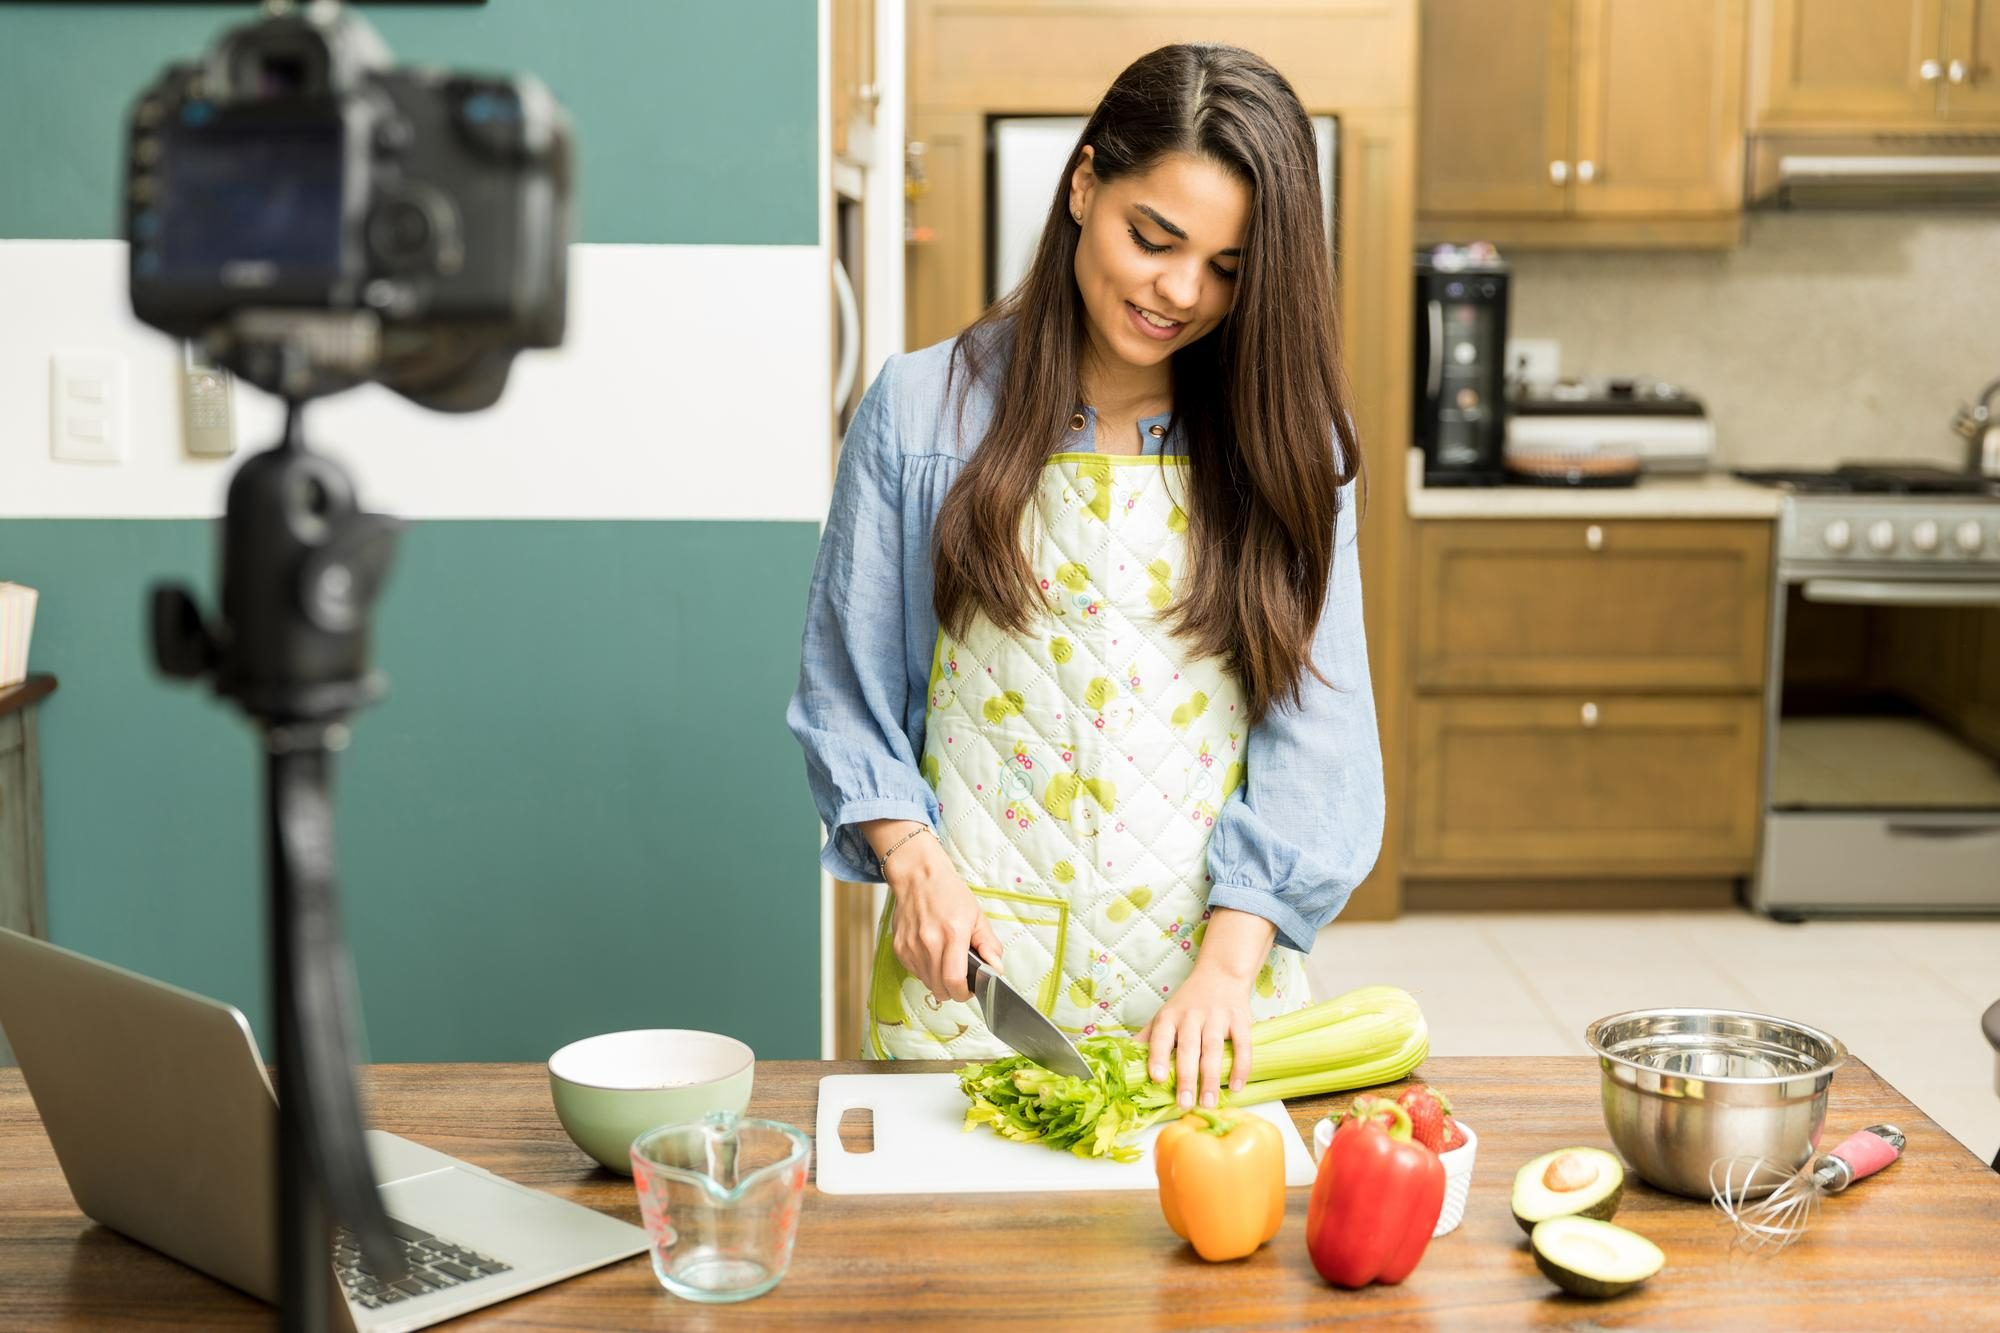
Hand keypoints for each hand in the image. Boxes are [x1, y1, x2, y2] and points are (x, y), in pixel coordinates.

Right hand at [865, 822, 1001, 1002]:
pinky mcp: (899, 948)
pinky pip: (915, 972)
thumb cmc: (949, 894)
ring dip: (938, 980)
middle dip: (952, 990)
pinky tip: (931, 953)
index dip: (963, 993)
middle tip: (960, 978)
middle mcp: (929, 942)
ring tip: (945, 961)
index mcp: (952, 934)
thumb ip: (989, 945)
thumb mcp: (977, 916)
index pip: (954, 981)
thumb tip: (996, 969)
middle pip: (939, 988)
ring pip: (927, 983)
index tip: (969, 989)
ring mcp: (911, 947)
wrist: (918, 877)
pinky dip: (926, 970)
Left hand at [1137, 966, 1253, 1110]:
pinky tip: (1236, 1086)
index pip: (1161, 1037)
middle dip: (1186, 1078)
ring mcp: (1217, 1017)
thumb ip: (1148, 1037)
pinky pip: (1242, 1045)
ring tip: (1209, 1102)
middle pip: (1188, 1048)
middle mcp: (1191, 1016)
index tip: (1157, 1078)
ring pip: (1213, 1049)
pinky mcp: (1239, 1020)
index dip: (1158, 1057)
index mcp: (1169, 1017)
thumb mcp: (1165, 1014)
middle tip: (1184, 1104)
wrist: (1221, 974)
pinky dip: (1241, 1066)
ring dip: (1211, 1078)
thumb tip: (1125, 1062)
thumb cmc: (1189, 1002)